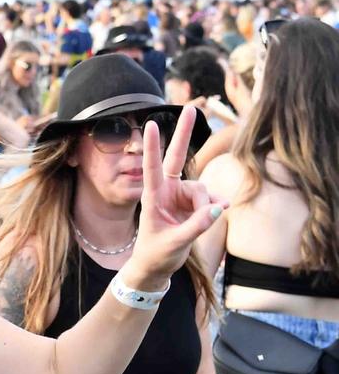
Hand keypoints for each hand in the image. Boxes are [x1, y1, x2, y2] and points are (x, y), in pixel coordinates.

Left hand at [124, 105, 228, 288]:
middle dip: (183, 134)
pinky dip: (216, 206)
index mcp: (152, 197)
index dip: (153, 146)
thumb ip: (196, 226)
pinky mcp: (194, 203)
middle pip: (177, 157)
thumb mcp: (175, 242)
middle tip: (191, 107)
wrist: (156, 266)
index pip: (152, 167)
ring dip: (207, 206)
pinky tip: (221, 211)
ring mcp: (181, 195)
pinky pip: (211, 199)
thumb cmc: (157, 254)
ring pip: (203, 190)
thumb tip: (219, 208)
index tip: (152, 124)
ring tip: (201, 223)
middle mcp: (167, 191)